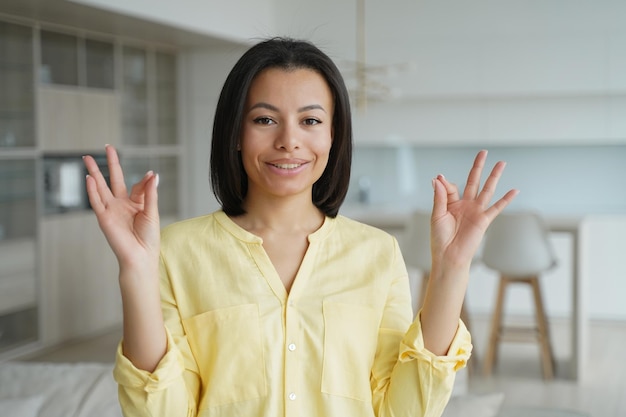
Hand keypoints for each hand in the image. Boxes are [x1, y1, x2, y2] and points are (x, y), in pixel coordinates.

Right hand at [83, 145, 159, 269]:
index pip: (138, 185)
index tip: (150, 176)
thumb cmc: (149, 238)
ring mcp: (111, 210)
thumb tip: (152, 174)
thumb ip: (150, 193)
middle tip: (108, 147)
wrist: (140, 256)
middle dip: (111, 163)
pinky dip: (92, 190)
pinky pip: (96, 201)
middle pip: (114, 179)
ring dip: (95, 173)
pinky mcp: (103, 218)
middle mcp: (122, 204)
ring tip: (88, 158)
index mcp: (137, 203)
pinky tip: (89, 178)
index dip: (144, 180)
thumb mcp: (152, 212)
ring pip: (101, 187)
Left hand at [430, 150, 517, 271]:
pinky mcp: (484, 220)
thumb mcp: (437, 214)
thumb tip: (438, 178)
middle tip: (483, 152)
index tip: (439, 180)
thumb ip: (440, 196)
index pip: (451, 186)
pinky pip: (497, 207)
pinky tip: (514, 190)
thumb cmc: (440, 238)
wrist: (449, 256)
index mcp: (452, 203)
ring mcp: (476, 211)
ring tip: (501, 163)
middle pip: (474, 181)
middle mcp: (465, 205)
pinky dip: (506, 199)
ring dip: (494, 176)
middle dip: (478, 167)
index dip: (444, 182)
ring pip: (487, 189)